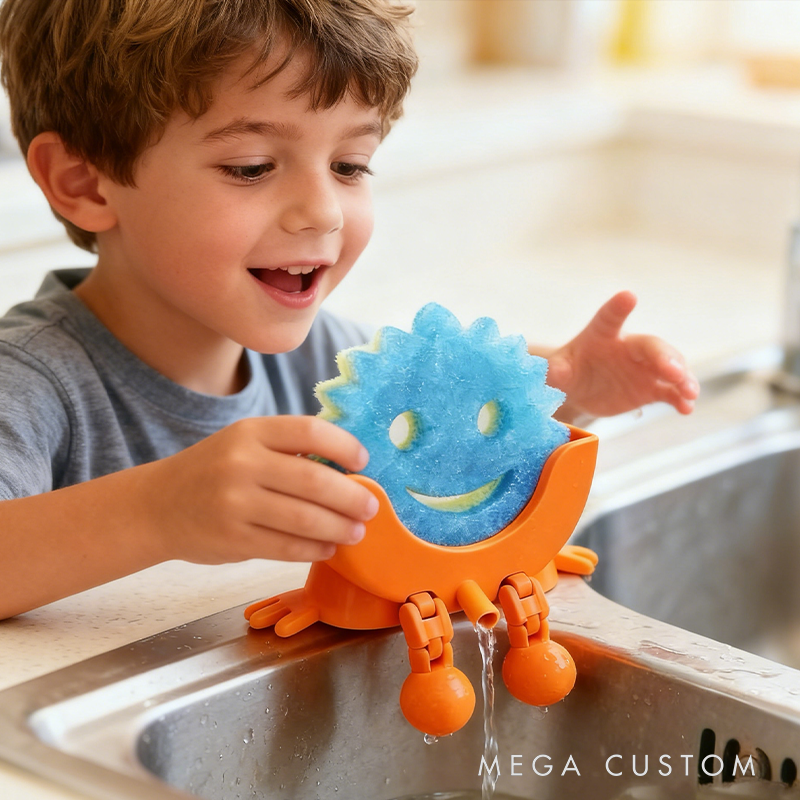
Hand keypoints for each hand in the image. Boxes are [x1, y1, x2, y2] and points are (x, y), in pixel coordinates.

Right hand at [144, 416, 378, 564]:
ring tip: (356, 532)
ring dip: (339, 528)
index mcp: (251, 432)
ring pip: (305, 519)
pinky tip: (327, 548)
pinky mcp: (233, 539)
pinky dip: (314, 549)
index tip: (364, 462)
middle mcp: (242, 464)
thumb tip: (350, 466)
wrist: (156, 506)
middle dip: (352, 497)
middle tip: (371, 507)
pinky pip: (287, 547)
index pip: (310, 432)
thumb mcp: (243, 443)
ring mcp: (235, 504)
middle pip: (315, 480)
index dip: (345, 447)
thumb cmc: (213, 471)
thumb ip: (287, 448)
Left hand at [546, 291, 698, 419]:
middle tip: (673, 371)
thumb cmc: (569, 372)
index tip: (628, 296)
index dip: (618, 308)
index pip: (609, 318)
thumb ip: (556, 370)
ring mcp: (644, 367)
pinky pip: (670, 391)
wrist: (582, 392)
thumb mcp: (559, 372)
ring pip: (669, 367)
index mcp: (602, 335)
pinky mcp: (651, 388)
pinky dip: (680, 398)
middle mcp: (628, 347)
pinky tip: (687, 408)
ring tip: (689, 392)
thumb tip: (549, 371)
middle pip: (650, 346)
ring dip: (682, 378)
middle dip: (664, 357)